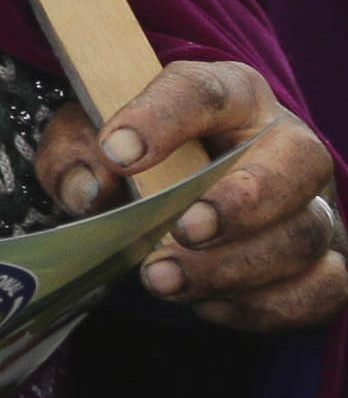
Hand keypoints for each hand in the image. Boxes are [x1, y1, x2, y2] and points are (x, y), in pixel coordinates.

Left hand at [42, 60, 347, 331]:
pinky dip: (262, 305)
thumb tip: (87, 190)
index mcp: (231, 95)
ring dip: (235, 267)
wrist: (170, 197)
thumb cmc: (136, 159)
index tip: (117, 152)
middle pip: (298, 161)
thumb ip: (74, 156)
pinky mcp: (323, 263)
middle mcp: (287, 146)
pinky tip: (207, 305)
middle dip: (242, 202)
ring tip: (163, 280)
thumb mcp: (88, 143)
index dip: (162, 119)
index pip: (206, 92)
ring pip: (305, 235)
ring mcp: (314, 206)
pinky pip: (319, 291)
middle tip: (182, 232)